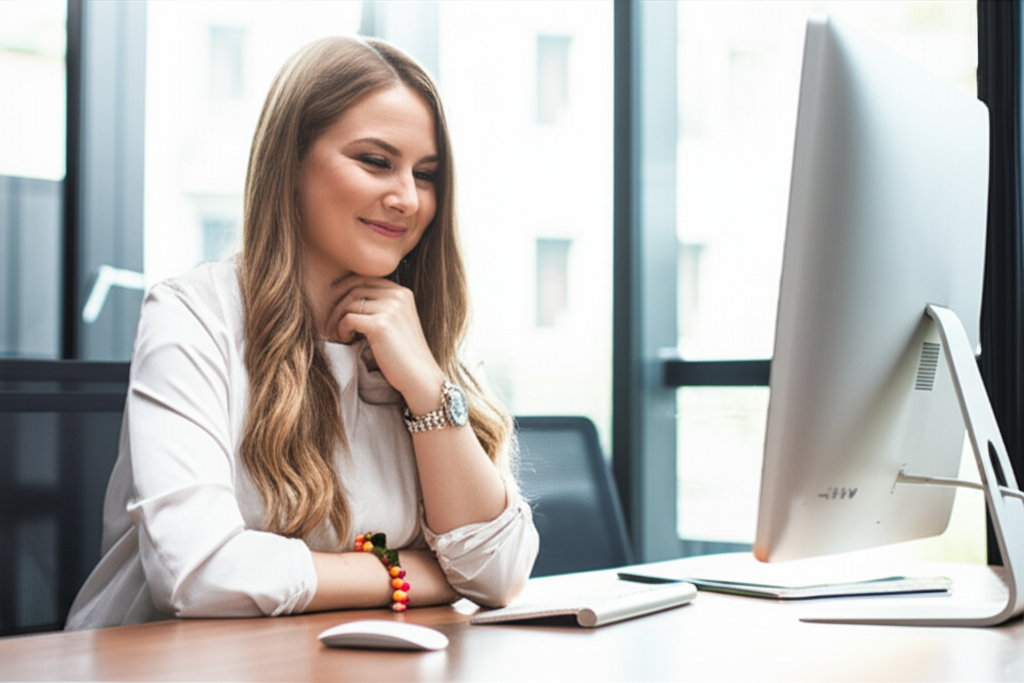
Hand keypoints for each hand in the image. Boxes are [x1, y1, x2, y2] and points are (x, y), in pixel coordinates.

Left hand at [325, 274, 443, 412]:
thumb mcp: (396, 323)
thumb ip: (379, 307)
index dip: (344, 290)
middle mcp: (398, 296)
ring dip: (337, 320)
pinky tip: (346, 340)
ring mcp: (390, 309)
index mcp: (402, 293)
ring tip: (337, 336)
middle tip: (329, 323)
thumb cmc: (404, 355)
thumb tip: (343, 299)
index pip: (364, 279)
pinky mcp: (380, 325)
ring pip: (348, 303)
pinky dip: (341, 330)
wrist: (420, 377)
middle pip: (354, 288)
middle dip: (336, 304)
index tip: (333, 306)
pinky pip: (348, 318)